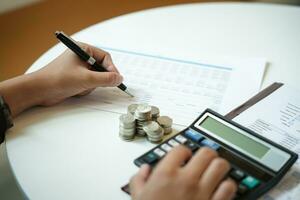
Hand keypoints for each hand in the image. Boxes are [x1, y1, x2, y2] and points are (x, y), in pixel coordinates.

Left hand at [0, 44, 122, 116]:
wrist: (40, 90)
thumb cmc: (59, 79)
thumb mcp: (87, 79)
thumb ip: (106, 79)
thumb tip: (119, 78)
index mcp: (83, 49)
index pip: (105, 57)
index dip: (111, 69)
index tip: (115, 79)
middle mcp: (81, 57)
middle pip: (101, 68)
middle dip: (98, 79)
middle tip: (94, 84)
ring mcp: (78, 68)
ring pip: (96, 78)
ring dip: (90, 85)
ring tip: (79, 87)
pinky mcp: (75, 78)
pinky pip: (89, 84)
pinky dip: (85, 89)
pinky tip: (75, 90)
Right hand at [130, 146, 236, 199]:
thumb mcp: (137, 197)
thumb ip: (138, 180)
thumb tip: (144, 170)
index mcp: (166, 175)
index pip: (181, 149)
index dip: (183, 151)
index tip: (183, 157)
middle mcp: (186, 180)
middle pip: (206, 153)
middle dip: (205, 154)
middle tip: (202, 159)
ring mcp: (202, 192)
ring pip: (220, 166)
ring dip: (218, 167)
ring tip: (214, 170)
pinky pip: (229, 188)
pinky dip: (227, 185)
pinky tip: (221, 188)